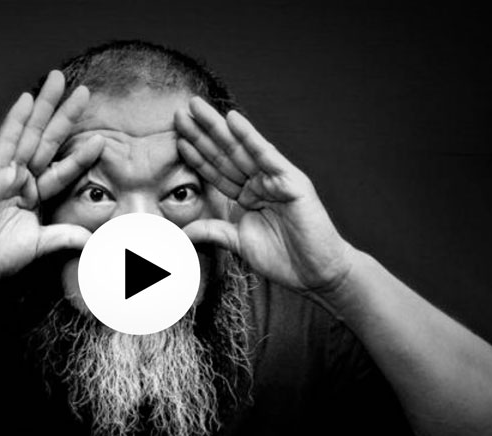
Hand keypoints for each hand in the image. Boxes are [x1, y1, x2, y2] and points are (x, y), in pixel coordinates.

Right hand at [0, 71, 103, 287]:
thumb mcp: (38, 246)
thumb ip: (64, 237)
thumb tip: (92, 241)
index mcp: (33, 196)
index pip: (63, 170)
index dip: (81, 155)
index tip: (101, 140)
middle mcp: (20, 180)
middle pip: (49, 142)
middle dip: (66, 115)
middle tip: (85, 91)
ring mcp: (4, 174)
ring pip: (29, 134)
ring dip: (44, 106)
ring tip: (58, 79)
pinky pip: (5, 142)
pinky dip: (15, 120)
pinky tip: (26, 99)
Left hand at [175, 97, 355, 294]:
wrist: (315, 273)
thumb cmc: (284, 258)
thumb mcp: (238, 243)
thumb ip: (212, 231)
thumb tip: (183, 233)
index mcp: (247, 195)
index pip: (216, 171)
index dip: (197, 155)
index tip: (177, 138)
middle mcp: (260, 182)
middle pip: (224, 154)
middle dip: (201, 133)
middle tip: (179, 112)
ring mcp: (275, 179)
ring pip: (240, 149)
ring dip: (217, 127)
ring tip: (196, 107)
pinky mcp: (291, 180)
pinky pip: (266, 155)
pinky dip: (250, 136)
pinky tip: (233, 119)